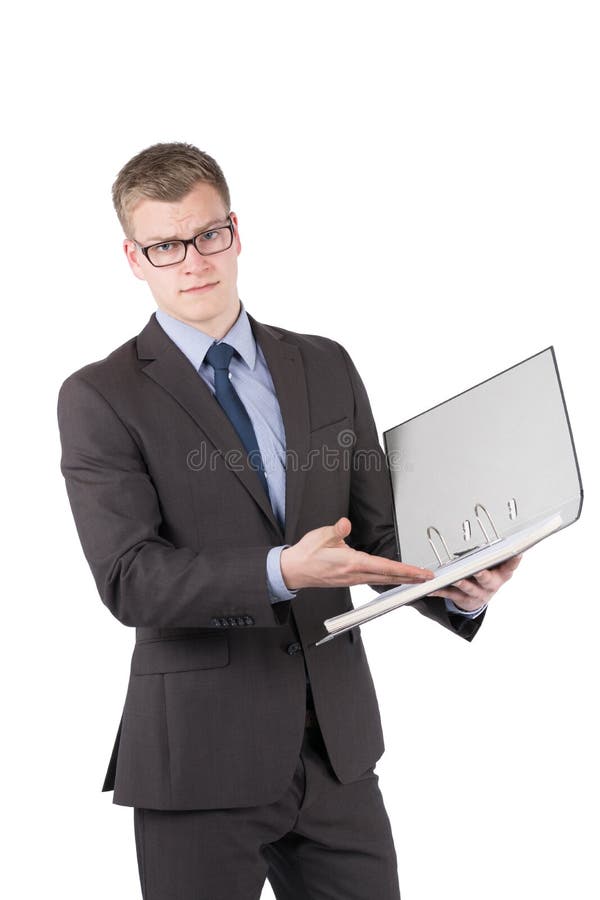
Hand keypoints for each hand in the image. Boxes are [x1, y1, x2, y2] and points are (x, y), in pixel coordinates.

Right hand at [280, 517, 434, 590]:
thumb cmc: (307, 554)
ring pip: (383, 580)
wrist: (294, 570)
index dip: (406, 570)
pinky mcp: (350, 580)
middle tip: (428, 579)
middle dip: (411, 578)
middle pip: (389, 577)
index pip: (386, 567)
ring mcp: (353, 579)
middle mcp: (355, 574)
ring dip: (401, 580)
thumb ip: (336, 530)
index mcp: (352, 563)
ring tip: (416, 579)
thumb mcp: (321, 536)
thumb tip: (345, 523)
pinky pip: (374, 580)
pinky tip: (393, 578)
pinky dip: (388, 579)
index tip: (420, 572)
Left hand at [428, 554, 522, 611]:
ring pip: (468, 588)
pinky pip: (449, 593)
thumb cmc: (488, 576)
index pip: (511, 566)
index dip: (514, 560)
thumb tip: (507, 534)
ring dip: (461, 582)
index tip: (516, 552)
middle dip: (482, 574)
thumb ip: (501, 555)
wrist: (478, 600)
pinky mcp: (462, 598)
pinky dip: (439, 590)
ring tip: (454, 579)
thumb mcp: (499, 567)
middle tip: (478, 569)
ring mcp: (477, 593)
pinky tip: (431, 588)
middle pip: (487, 579)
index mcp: (502, 574)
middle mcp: (490, 584)